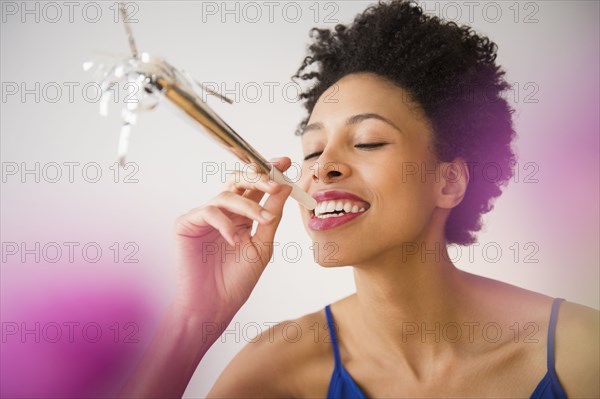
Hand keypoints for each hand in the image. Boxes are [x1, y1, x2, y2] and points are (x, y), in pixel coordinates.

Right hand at [172, 157, 292, 323]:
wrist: (214, 306)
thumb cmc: (236, 280)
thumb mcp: (262, 245)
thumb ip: (271, 215)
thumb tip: (285, 185)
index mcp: (241, 216)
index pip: (254, 187)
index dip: (268, 172)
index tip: (285, 162)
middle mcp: (222, 213)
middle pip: (238, 182)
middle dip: (258, 177)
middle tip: (275, 181)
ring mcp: (203, 217)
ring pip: (226, 195)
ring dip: (248, 204)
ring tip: (263, 219)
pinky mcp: (186, 224)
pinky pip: (208, 211)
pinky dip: (224, 222)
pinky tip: (234, 239)